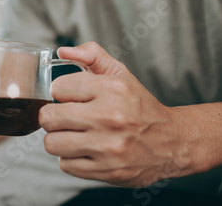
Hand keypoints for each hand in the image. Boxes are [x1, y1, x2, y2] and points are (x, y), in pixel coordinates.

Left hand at [39, 42, 187, 186]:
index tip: (69, 97)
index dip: (60, 92)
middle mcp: (110, 117)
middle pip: (49, 117)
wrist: (172, 142)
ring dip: (59, 139)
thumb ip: (92, 55)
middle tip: (65, 117)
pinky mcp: (106, 170)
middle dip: (53, 116)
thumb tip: (63, 51)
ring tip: (74, 134)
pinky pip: (65, 165)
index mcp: (112, 89)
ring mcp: (108, 146)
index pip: (57, 88)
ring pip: (52, 143)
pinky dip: (71, 158)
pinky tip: (86, 150)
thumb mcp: (120, 74)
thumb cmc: (139, 106)